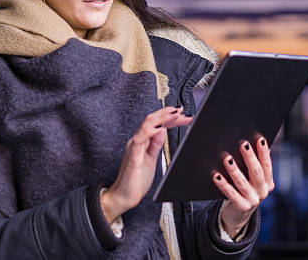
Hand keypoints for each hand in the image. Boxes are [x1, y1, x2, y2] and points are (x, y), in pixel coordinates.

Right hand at [100, 106, 191, 222]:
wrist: (124, 196)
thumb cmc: (136, 179)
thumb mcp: (151, 158)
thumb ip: (155, 144)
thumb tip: (162, 130)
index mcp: (142, 141)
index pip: (156, 123)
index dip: (169, 117)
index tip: (182, 114)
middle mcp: (137, 141)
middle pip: (152, 120)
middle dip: (168, 114)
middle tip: (182, 111)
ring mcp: (134, 148)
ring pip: (146, 126)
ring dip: (161, 118)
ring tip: (174, 114)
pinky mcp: (133, 157)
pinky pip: (140, 140)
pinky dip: (150, 132)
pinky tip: (160, 128)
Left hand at [212, 137, 273, 238]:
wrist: (238, 215)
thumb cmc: (244, 190)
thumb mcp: (252, 180)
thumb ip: (253, 166)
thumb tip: (248, 143)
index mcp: (268, 182)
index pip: (267, 165)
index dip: (264, 152)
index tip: (260, 139)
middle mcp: (262, 191)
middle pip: (256, 172)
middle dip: (250, 157)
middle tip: (243, 144)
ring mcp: (253, 200)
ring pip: (242, 182)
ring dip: (234, 170)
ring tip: (227, 158)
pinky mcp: (241, 206)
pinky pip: (230, 193)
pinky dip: (223, 184)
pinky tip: (216, 176)